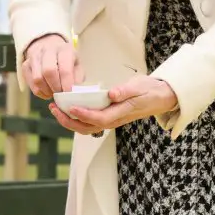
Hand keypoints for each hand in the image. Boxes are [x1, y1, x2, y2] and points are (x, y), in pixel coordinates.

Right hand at [22, 34, 82, 99]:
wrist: (50, 48)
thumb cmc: (66, 60)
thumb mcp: (77, 65)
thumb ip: (77, 79)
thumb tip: (74, 93)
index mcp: (64, 49)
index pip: (64, 69)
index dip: (67, 84)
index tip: (69, 94)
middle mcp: (47, 50)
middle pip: (48, 72)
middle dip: (56, 87)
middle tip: (61, 94)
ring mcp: (34, 57)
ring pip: (38, 79)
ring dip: (47, 91)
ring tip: (54, 92)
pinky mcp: (25, 65)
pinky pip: (31, 83)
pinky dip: (40, 92)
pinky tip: (46, 91)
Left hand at [50, 75, 178, 134]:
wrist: (160, 97)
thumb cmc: (149, 90)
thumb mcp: (140, 86)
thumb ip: (125, 90)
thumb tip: (111, 94)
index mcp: (121, 113)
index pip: (99, 119)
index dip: (83, 115)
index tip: (70, 107)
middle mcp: (114, 121)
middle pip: (87, 128)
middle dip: (68, 121)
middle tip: (54, 108)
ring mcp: (111, 121)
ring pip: (86, 128)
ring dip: (69, 121)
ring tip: (56, 110)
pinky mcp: (109, 118)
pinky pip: (90, 123)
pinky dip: (76, 119)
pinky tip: (68, 110)